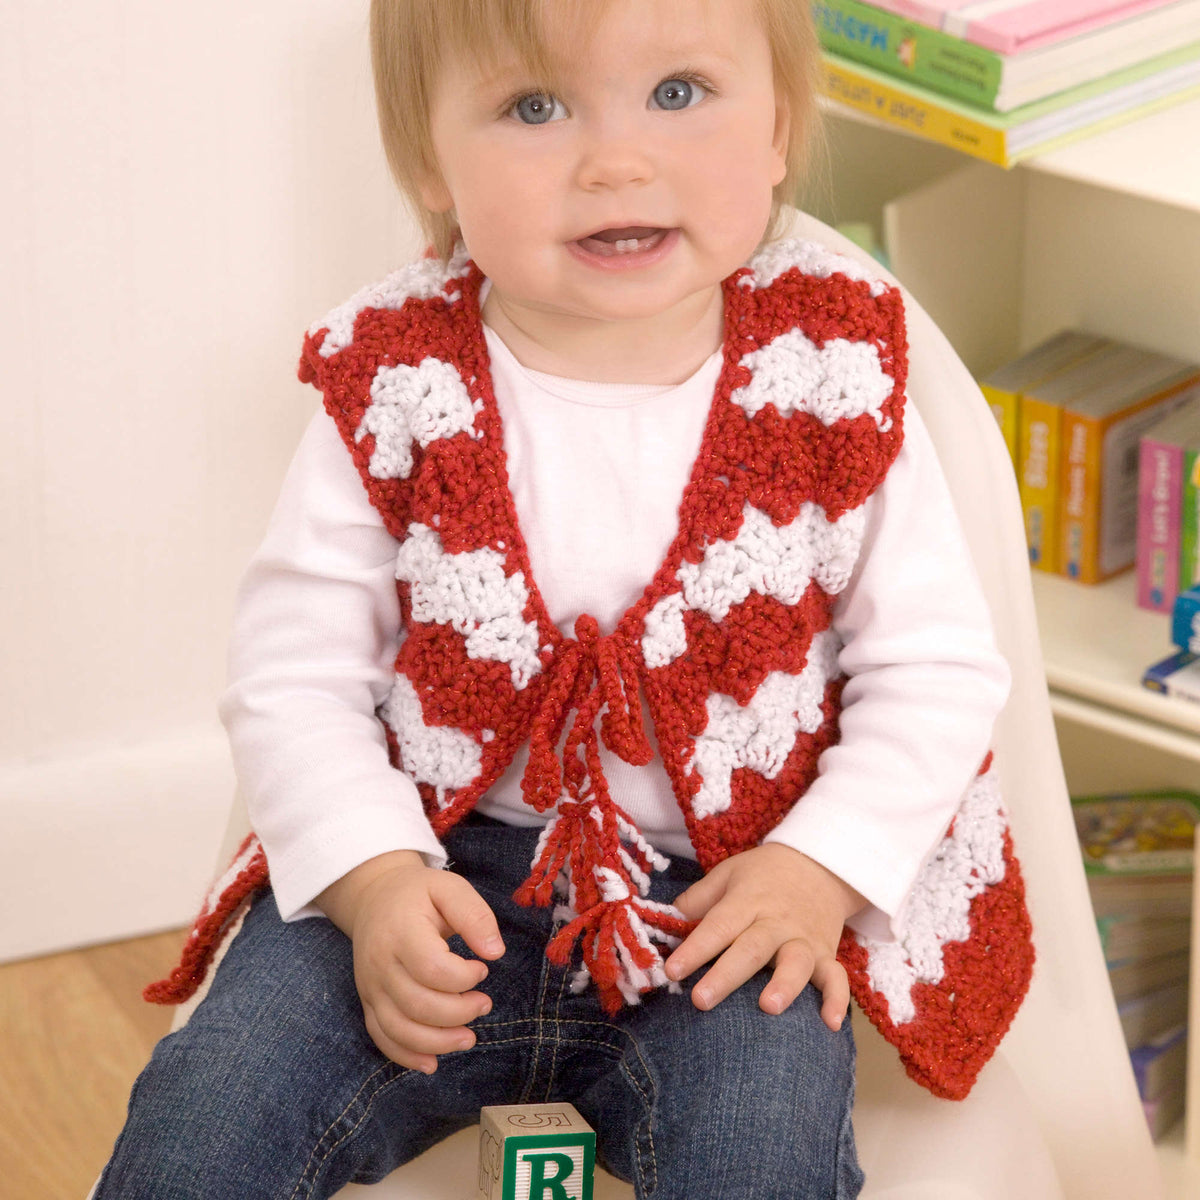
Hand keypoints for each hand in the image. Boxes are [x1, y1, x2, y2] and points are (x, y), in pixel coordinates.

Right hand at [316, 851, 505, 1073]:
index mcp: (400, 932)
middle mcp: (379, 963)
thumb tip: (495, 952)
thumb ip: (474, 915)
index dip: (464, 978)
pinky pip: (382, 1038)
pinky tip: (433, 1063)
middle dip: (459, 1013)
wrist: (374, 898)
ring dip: (438, 1042)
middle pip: (417, 1004)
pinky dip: (407, 1056)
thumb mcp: (449, 888)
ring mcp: (370, 987)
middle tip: (485, 1003)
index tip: (483, 969)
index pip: (431, 968)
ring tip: (469, 1037)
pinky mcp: (368, 1002)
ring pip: (399, 1029)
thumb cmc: (419, 894)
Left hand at [663, 843, 862, 1030]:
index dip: (695, 948)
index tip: (672, 970)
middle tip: (701, 1001)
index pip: (718, 925)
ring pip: (796, 962)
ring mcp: (804, 939)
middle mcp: (776, 922)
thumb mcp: (728, 874)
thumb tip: (668, 922)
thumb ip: (698, 899)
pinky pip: (837, 978)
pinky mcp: (827, 954)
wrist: (819, 864)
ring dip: (784, 985)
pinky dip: (837, 1000)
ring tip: (768, 1007)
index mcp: (747, 900)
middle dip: (726, 976)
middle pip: (751, 949)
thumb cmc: (763, 875)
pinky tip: (830, 1024)